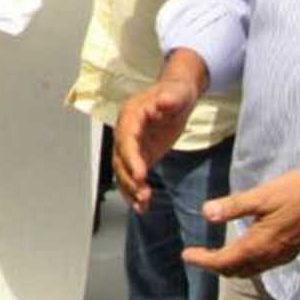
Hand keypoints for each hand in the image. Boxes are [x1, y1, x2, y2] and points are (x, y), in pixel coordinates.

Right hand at [114, 76, 198, 210]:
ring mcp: (131, 144)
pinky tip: (142, 206)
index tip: (140, 175)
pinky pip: (132, 175)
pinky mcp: (139, 154)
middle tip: (144, 196)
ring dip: (130, 189)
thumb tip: (162, 102)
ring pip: (123, 170)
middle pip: (120, 158)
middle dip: (130, 179)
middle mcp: (126, 130)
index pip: (127, 138)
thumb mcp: (178, 93)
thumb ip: (170, 99)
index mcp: (132, 114)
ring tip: (143, 205)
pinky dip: (134, 191)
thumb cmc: (177, 92)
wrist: (177, 95)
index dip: (131, 158)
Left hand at [183, 163, 299, 276]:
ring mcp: (283, 255)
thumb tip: (205, 213)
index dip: (203, 260)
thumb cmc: (299, 191)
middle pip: (236, 270)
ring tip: (215, 254)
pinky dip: (247, 262)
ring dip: (230, 266)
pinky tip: (245, 249)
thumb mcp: (263, 195)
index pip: (224, 261)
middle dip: (214, 265)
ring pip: (250, 270)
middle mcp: (271, 255)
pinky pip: (263, 265)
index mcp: (260, 244)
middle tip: (196, 255)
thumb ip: (234, 206)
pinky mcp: (291, 249)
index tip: (185, 255)